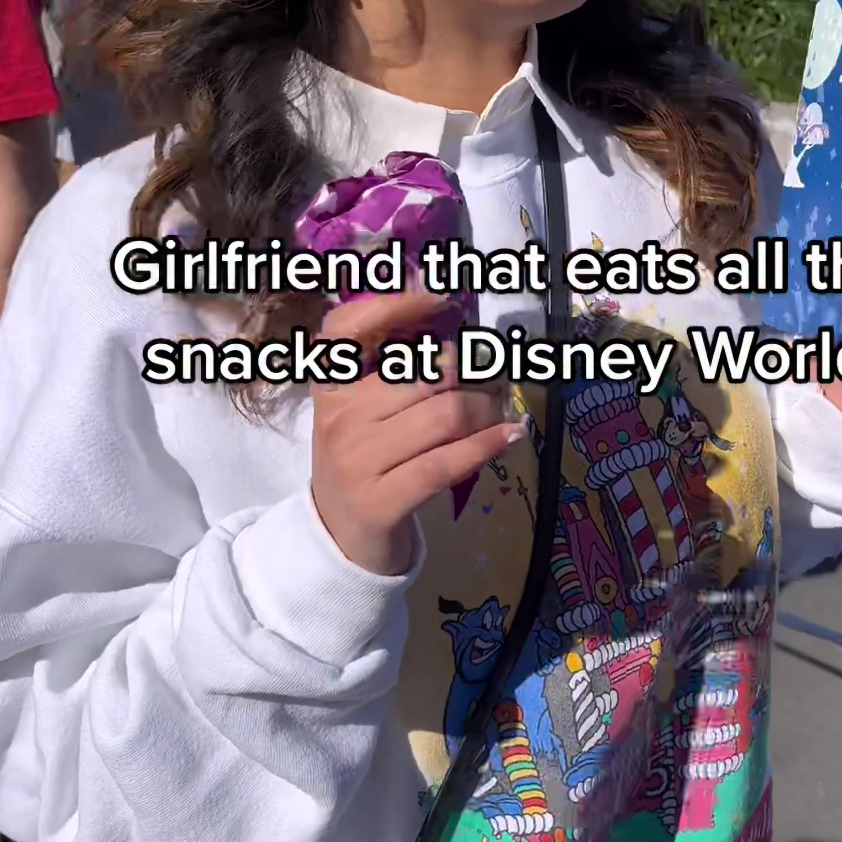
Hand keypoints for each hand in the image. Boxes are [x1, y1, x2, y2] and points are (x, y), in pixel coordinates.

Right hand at [312, 291, 519, 576]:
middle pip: (427, 371)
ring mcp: (358, 460)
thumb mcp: (360, 411)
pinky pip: (448, 461)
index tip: (441, 301)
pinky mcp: (382, 500)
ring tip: (499, 409)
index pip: (346, 328)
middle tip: (496, 373)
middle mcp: (339, 417)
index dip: (395, 304)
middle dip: (475, 368)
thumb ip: (392, 370)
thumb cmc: (363, 461)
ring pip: (447, 413)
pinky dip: (489, 444)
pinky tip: (511, 436)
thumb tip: (453, 319)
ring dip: (488, 407)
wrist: (340, 540)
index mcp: (330, 387)